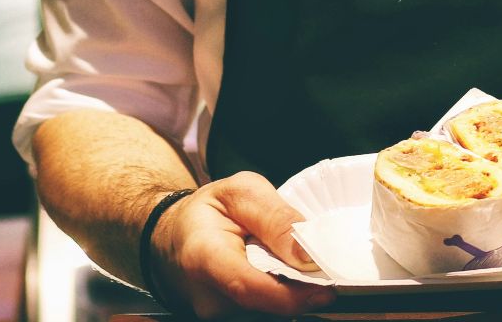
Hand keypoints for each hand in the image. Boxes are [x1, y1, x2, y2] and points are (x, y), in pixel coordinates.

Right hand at [145, 171, 336, 317]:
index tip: (326, 289)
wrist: (175, 236)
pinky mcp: (225, 320)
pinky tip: (278, 277)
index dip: (292, 294)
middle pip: (265, 304)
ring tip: (288, 265)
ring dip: (289, 292)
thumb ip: (276, 218)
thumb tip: (307, 254)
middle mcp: (206, 296)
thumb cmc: (209, 211)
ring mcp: (215, 314)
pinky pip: (263, 312)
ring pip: (268, 312)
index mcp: (203, 255)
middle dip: (299, 289)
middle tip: (319, 268)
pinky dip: (279, 296)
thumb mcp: (241, 192)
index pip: (249, 287)